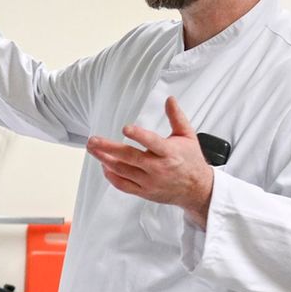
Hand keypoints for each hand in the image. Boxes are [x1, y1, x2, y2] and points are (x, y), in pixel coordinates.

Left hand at [85, 97, 214, 227]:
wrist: (197, 189)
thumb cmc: (191, 160)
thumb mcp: (188, 136)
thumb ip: (176, 117)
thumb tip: (169, 99)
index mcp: (169, 153)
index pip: (152, 143)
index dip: (139, 136)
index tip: (125, 128)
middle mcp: (158, 168)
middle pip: (130, 157)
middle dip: (108, 148)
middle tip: (93, 140)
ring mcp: (150, 182)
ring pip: (123, 171)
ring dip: (105, 160)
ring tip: (93, 149)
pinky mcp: (144, 192)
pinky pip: (123, 185)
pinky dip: (111, 176)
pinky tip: (104, 166)